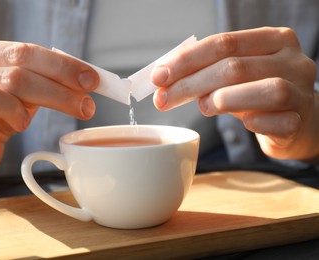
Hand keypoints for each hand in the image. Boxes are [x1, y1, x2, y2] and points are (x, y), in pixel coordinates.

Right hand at [0, 39, 98, 184]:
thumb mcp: (22, 92)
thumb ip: (46, 81)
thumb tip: (87, 81)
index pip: (25, 51)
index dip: (62, 67)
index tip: (91, 80)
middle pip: (16, 74)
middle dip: (58, 92)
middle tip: (86, 107)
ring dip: (20, 112)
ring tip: (24, 123)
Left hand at [152, 27, 318, 161]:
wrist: (296, 121)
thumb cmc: (255, 94)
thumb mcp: (233, 76)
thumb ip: (204, 72)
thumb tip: (161, 79)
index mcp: (274, 40)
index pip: (224, 43)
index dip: (186, 61)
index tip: (158, 77)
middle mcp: (293, 61)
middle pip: (235, 67)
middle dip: (191, 84)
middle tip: (164, 100)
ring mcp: (302, 91)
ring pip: (266, 89)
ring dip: (223, 99)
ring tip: (204, 107)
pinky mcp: (301, 121)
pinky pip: (276, 121)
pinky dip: (252, 122)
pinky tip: (243, 123)